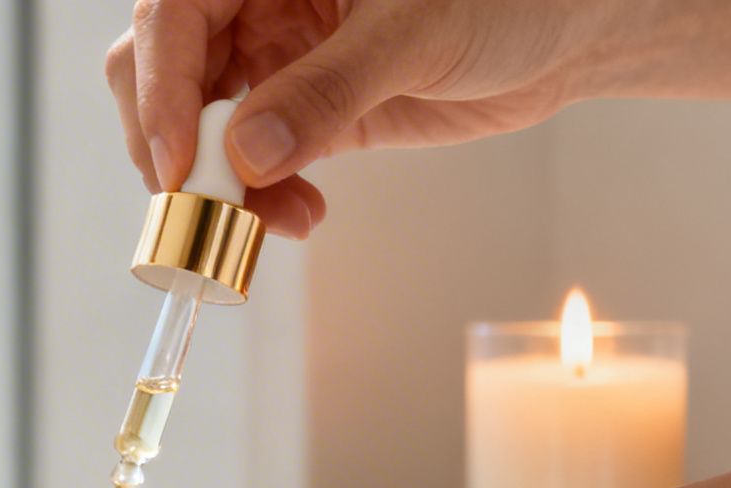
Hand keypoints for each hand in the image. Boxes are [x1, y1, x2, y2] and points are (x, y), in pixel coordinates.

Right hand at [107, 0, 730, 236]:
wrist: (570, 28)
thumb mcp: (419, 32)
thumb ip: (330, 89)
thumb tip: (246, 156)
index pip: (171, 13)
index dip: (161, 86)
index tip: (178, 162)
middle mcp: (256, 1)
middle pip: (160, 66)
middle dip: (166, 139)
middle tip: (194, 203)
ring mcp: (276, 56)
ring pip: (196, 122)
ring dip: (212, 184)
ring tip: (264, 224)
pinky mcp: (303, 111)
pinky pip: (248, 163)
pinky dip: (257, 201)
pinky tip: (296, 218)